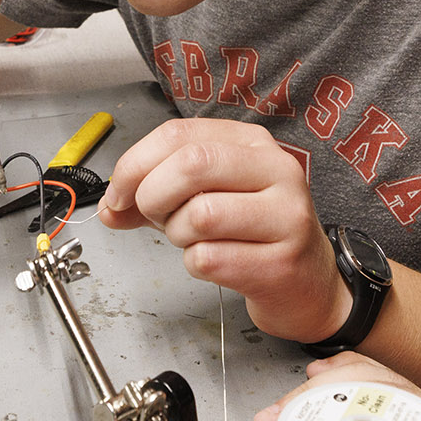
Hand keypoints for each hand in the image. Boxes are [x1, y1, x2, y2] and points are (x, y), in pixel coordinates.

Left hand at [97, 119, 345, 341]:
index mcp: (252, 143)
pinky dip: (196, 265)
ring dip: (178, 235)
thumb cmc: (255, 234)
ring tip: (194, 241)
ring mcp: (285, 216)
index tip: (119, 194)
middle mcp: (276, 170)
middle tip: (154, 218)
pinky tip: (216, 263)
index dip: (135, 164)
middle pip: (191, 165)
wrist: (309, 285)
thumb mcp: (209, 196)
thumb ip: (156, 192)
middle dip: (153, 197)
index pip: (178, 134)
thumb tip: (111, 206)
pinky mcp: (281, 262)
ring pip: (200, 215)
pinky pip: (209, 259)